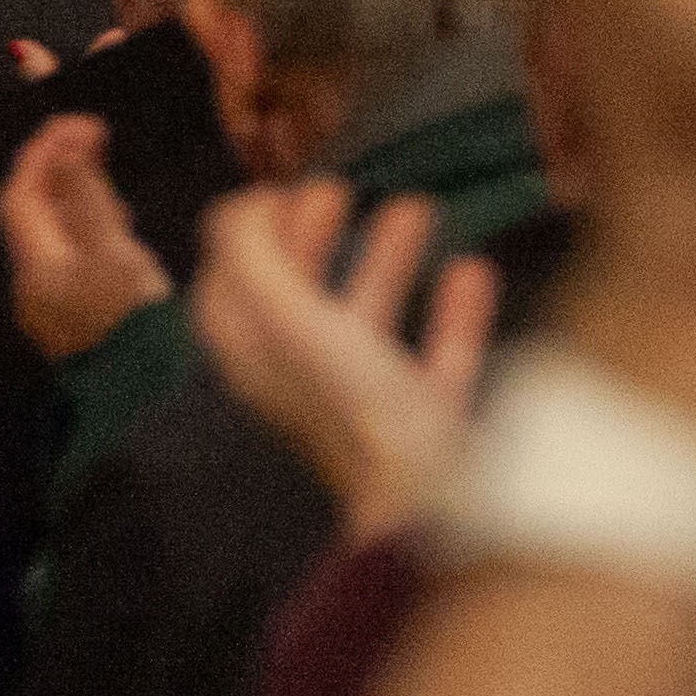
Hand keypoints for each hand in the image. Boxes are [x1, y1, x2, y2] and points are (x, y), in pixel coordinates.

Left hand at [0, 114, 170, 366]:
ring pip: (53, 234)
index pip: (22, 194)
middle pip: (34, 213)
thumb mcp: (115, 256)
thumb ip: (88, 201)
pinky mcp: (76, 317)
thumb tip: (66, 149)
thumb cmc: (136, 330)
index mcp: (37, 267)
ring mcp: (53, 305)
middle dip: (58, 168)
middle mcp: (35, 285)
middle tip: (96, 139)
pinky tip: (118, 225)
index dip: (45, 152)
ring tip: (109, 174)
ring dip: (74, 196)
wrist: (149, 403)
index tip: (82, 125)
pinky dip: (89, 227)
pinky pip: (72, 256)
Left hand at [195, 180, 502, 543]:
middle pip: (295, 301)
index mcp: (261, 365)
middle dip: (311, 240)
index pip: (225, 296)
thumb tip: (241, 208)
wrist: (436, 505)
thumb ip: (256, 258)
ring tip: (415, 208)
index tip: (270, 193)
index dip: (238, 242)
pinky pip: (438, 361)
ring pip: (369, 324)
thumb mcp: (291, 320)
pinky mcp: (431, 425)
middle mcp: (307, 385)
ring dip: (386, 263)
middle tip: (334, 190)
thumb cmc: (356, 409)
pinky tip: (470, 272)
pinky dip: (452, 315)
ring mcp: (371, 408)